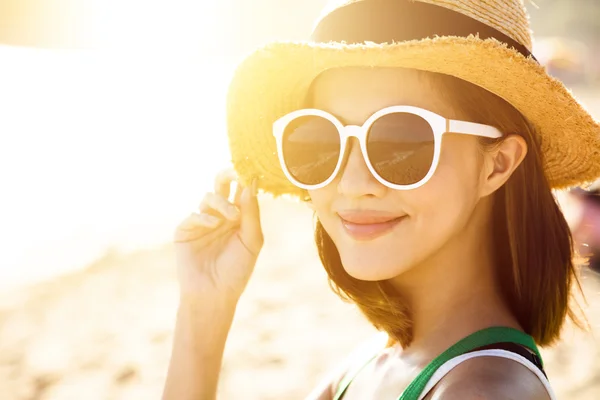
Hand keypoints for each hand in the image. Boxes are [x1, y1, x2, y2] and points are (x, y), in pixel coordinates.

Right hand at [173, 170, 262, 304]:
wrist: (214, 295)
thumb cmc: (237, 270)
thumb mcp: (251, 241)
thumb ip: (251, 213)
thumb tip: (251, 183)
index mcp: (238, 217)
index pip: (241, 190)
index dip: (246, 179)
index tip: (252, 169)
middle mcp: (220, 215)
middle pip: (221, 185)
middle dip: (227, 174)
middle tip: (236, 171)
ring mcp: (202, 222)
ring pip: (208, 197)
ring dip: (221, 202)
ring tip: (231, 217)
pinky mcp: (185, 231)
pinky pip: (193, 215)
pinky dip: (205, 217)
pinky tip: (214, 225)